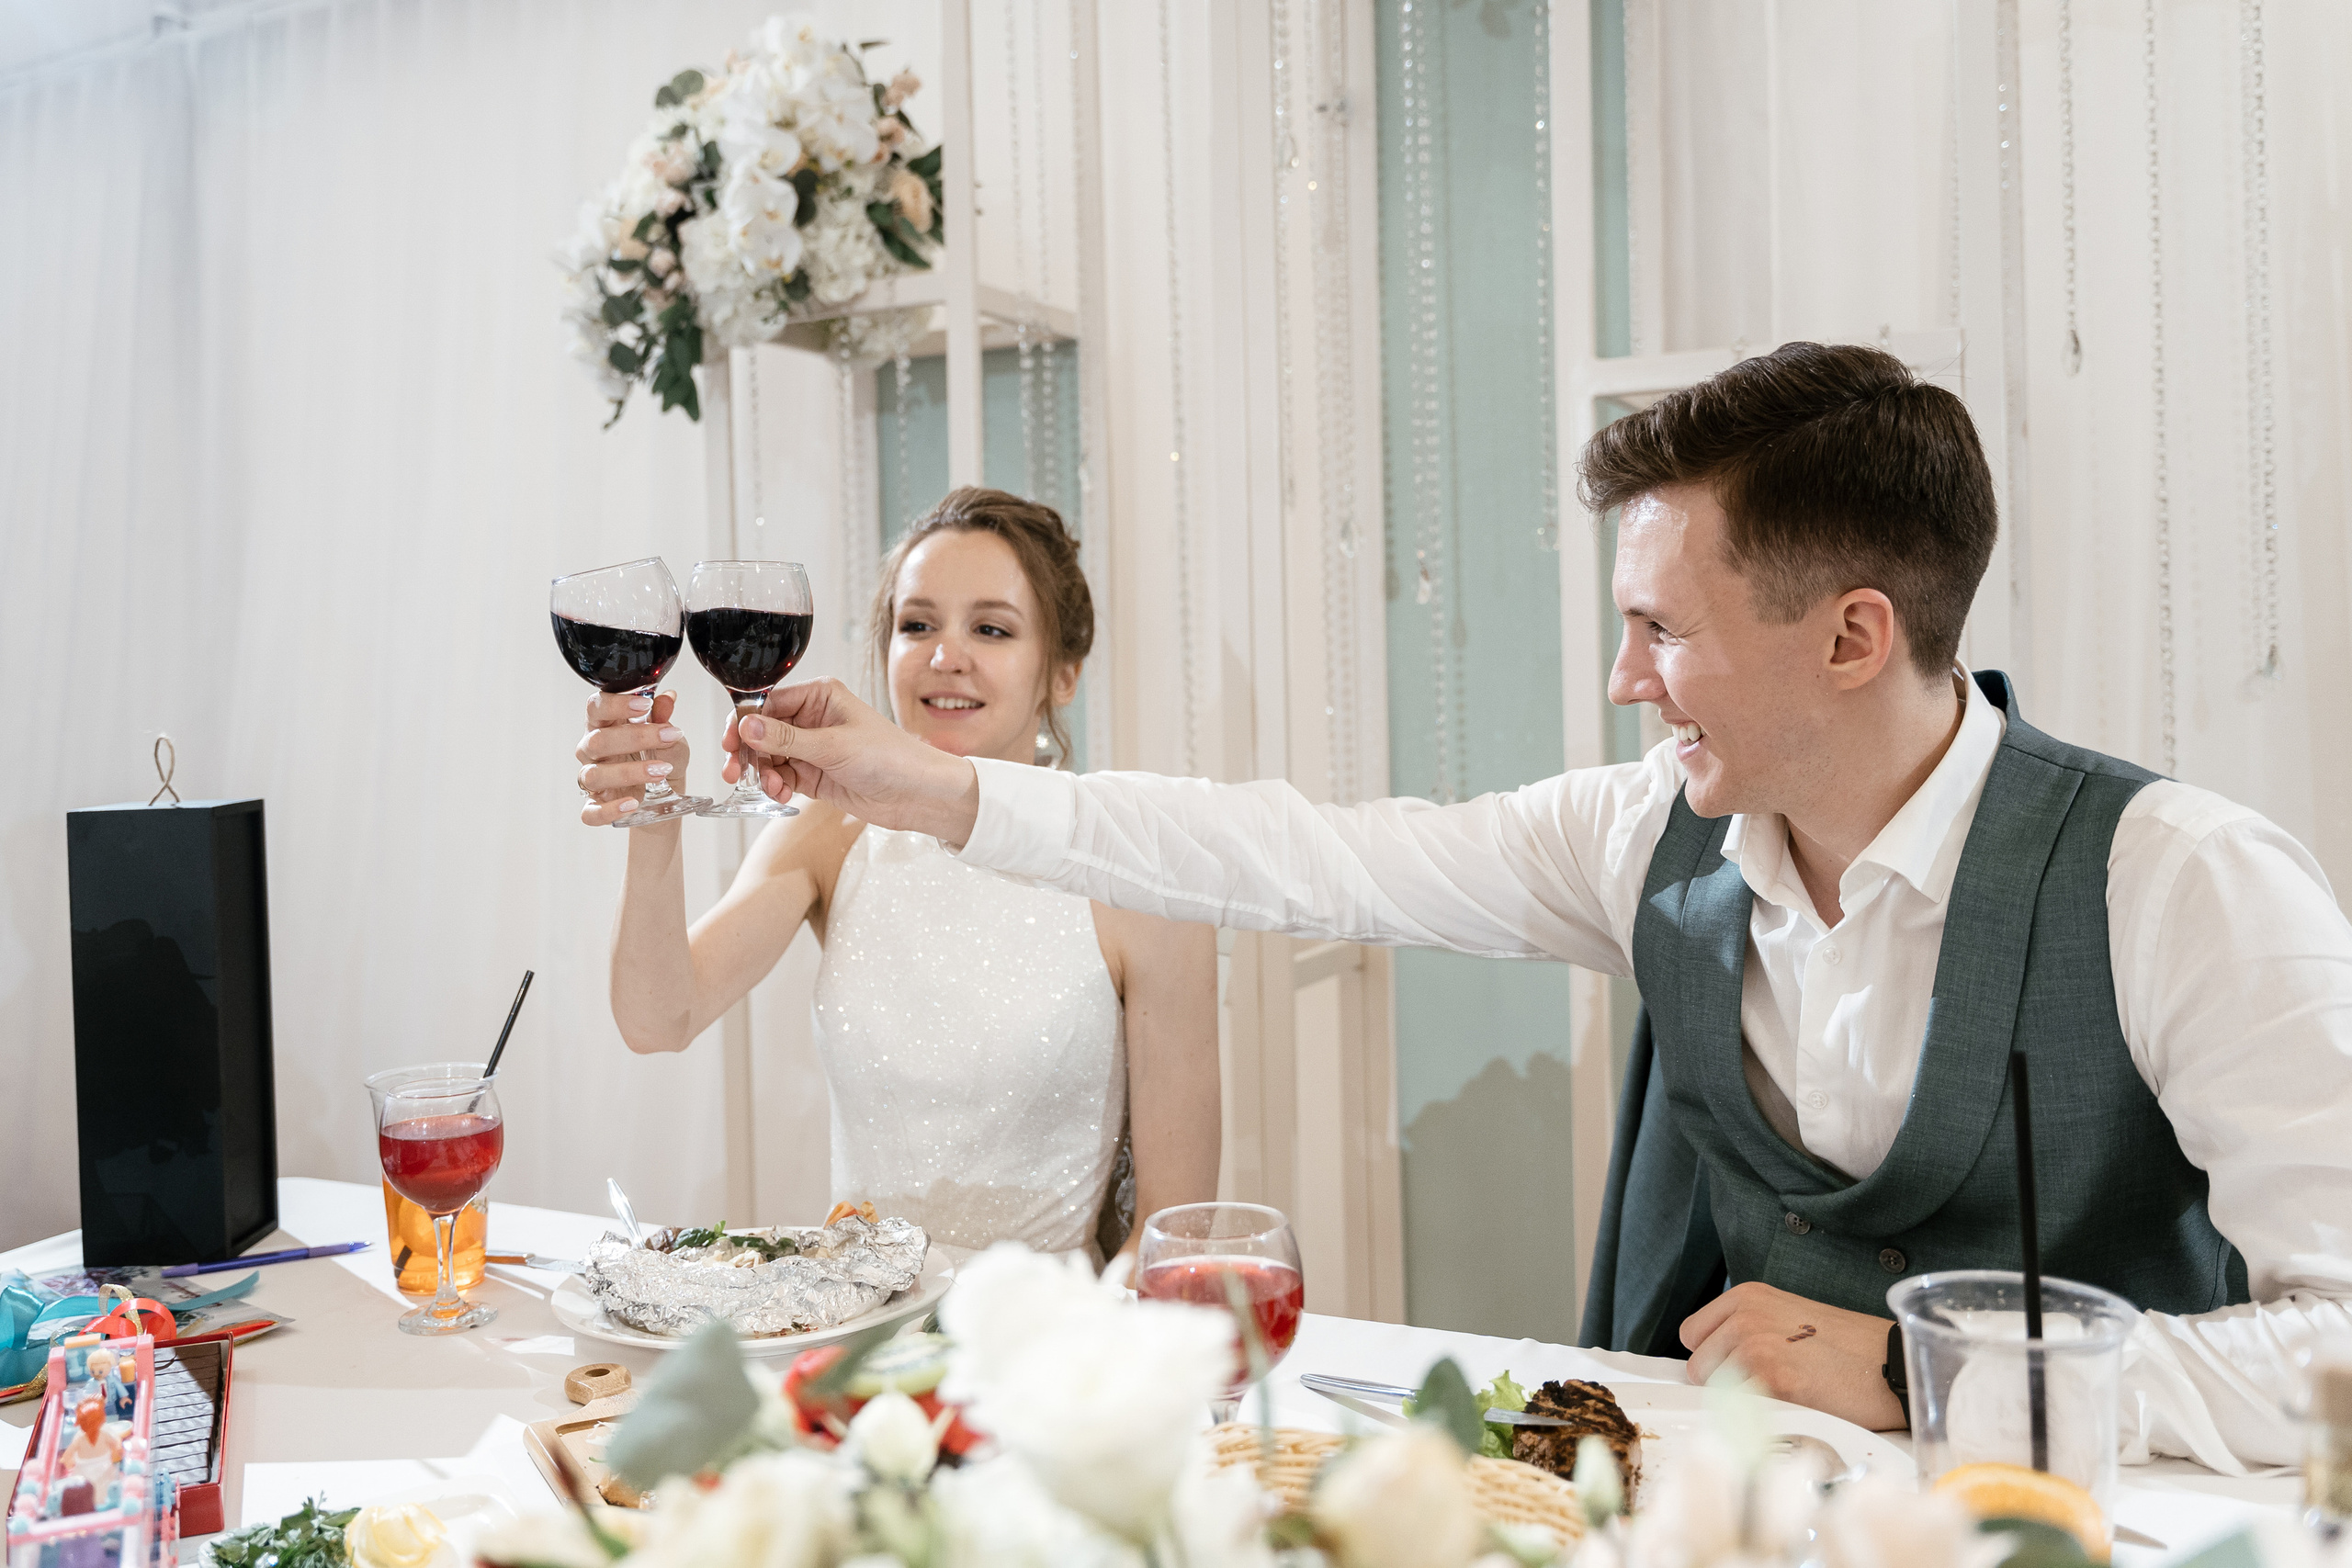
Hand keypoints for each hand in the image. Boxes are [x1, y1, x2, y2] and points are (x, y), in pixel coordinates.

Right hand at [574, 689, 688, 826]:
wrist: (667, 793)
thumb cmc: (661, 756)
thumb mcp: (670, 737)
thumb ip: (665, 719)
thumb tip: (668, 699)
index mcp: (605, 725)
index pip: (596, 707)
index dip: (617, 704)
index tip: (646, 705)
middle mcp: (591, 750)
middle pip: (597, 741)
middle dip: (634, 738)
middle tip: (668, 737)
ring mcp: (591, 779)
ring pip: (593, 775)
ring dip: (629, 772)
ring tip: (661, 771)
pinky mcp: (595, 806)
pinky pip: (592, 812)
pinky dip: (610, 810)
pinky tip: (633, 804)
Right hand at [726, 678, 981, 842]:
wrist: (919, 794)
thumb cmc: (891, 757)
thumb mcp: (834, 746)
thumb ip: (787, 738)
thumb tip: (747, 725)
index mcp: (821, 696)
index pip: (769, 701)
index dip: (746, 721)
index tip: (731, 741)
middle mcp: (813, 718)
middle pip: (763, 730)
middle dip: (748, 750)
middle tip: (735, 769)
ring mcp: (813, 747)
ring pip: (769, 755)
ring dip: (761, 771)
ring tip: (768, 785)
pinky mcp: (815, 774)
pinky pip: (781, 776)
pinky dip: (774, 785)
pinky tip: (780, 793)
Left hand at [1679, 1281, 1905, 1430]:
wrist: (1892, 1362)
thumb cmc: (1846, 1346)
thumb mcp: (1787, 1317)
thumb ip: (1745, 1330)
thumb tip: (1709, 1363)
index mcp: (1746, 1296)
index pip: (1692, 1335)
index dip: (1712, 1357)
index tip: (1736, 1368)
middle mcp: (1745, 1317)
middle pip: (1697, 1367)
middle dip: (1726, 1384)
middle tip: (1769, 1386)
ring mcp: (1756, 1348)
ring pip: (1716, 1393)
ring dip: (1743, 1403)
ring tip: (1784, 1395)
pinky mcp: (1774, 1382)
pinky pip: (1741, 1412)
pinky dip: (1761, 1418)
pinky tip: (1792, 1407)